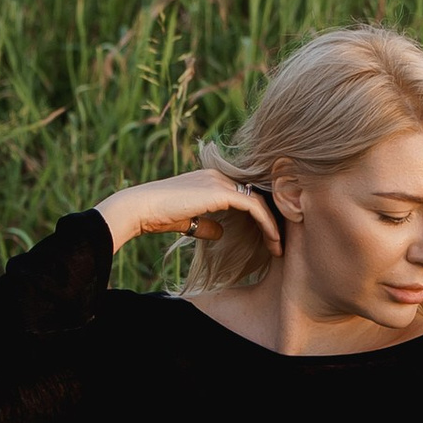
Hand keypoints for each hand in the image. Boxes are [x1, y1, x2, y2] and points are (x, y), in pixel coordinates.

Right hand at [94, 167, 281, 260]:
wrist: (141, 208)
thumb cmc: (157, 215)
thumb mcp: (187, 220)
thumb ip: (205, 223)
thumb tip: (220, 232)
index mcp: (212, 178)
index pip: (246, 193)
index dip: (261, 214)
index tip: (269, 237)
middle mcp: (219, 175)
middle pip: (258, 194)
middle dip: (273, 218)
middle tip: (281, 243)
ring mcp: (220, 181)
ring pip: (260, 200)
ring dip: (274, 225)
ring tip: (279, 247)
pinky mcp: (221, 192)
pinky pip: (254, 206)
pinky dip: (267, 224)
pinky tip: (273, 240)